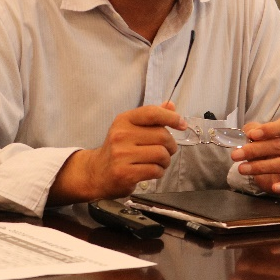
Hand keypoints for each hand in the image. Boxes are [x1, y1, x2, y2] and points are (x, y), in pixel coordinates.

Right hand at [49, 104, 185, 203]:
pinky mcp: (125, 173)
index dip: (171, 118)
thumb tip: (171, 106)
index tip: (182, 124)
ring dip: (166, 161)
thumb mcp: (130, 128)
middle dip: (171, 145)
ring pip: (161, 154)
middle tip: (167, 151)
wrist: (97, 172)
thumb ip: (152, 117)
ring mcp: (121, 155)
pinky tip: (152, 171)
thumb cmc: (118, 149)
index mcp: (124, 120)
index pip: (152, 113)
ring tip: (159, 162)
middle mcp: (121, 135)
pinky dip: (159, 172)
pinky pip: (155, 170)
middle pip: (162, 136)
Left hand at [230, 117, 279, 194]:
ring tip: (241, 169)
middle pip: (278, 146)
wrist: (276, 167)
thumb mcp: (257, 134)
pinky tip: (275, 187)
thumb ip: (252, 130)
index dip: (269, 129)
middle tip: (236, 155)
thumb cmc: (267, 146)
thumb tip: (249, 134)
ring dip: (259, 167)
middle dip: (254, 150)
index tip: (252, 135)